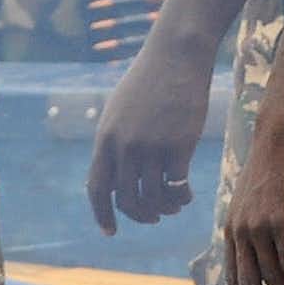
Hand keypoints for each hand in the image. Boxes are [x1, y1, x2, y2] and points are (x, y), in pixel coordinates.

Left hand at [87, 40, 215, 235]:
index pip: (97, 189)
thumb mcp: (119, 109)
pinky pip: (177, 185)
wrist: (177, 52)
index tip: (111, 231)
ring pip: (153, 197)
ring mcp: (152, 146)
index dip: (103, 215)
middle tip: (152, 217)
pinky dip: (181, 197)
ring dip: (163, 209)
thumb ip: (113, 142)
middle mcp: (124, 146)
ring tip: (173, 207)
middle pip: (126, 199)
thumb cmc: (150, 78)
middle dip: (139, 215)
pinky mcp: (179, 144)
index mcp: (105, 139)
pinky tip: (187, 196)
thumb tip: (113, 177)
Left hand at [223, 119, 283, 284]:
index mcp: (231, 231)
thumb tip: (264, 246)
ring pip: (270, 278)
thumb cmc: (272, 166)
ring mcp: (259, 226)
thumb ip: (254, 224)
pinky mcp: (281, 219)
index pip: (233, 279)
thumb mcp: (253, 199)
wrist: (280, 135)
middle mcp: (240, 233)